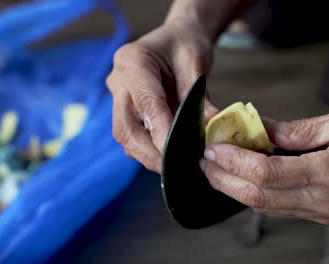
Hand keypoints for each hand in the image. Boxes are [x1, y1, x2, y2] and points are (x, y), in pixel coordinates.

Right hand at [107, 22, 217, 172]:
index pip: (145, 103)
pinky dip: (147, 149)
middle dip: (148, 153)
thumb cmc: (185, 44)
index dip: (159, 131)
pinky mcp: (125, 109)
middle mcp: (119, 80)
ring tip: (173, 167)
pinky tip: (168, 156)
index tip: (175, 153)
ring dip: (147, 154)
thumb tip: (210, 126)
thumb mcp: (196, 61)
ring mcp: (119, 96)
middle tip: (172, 170)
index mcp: (133, 61)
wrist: (175, 38)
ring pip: (125, 135)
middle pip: (125, 127)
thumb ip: (199, 94)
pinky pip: (132, 134)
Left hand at [200, 107, 328, 223]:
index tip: (214, 147)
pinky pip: (279, 208)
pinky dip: (255, 193)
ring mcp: (323, 212)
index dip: (234, 161)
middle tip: (206, 160)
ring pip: (265, 207)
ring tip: (217, 167)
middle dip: (224, 179)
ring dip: (235, 188)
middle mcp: (325, 200)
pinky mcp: (323, 214)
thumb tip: (260, 128)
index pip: (267, 175)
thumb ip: (297, 130)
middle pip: (258, 198)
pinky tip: (243, 178)